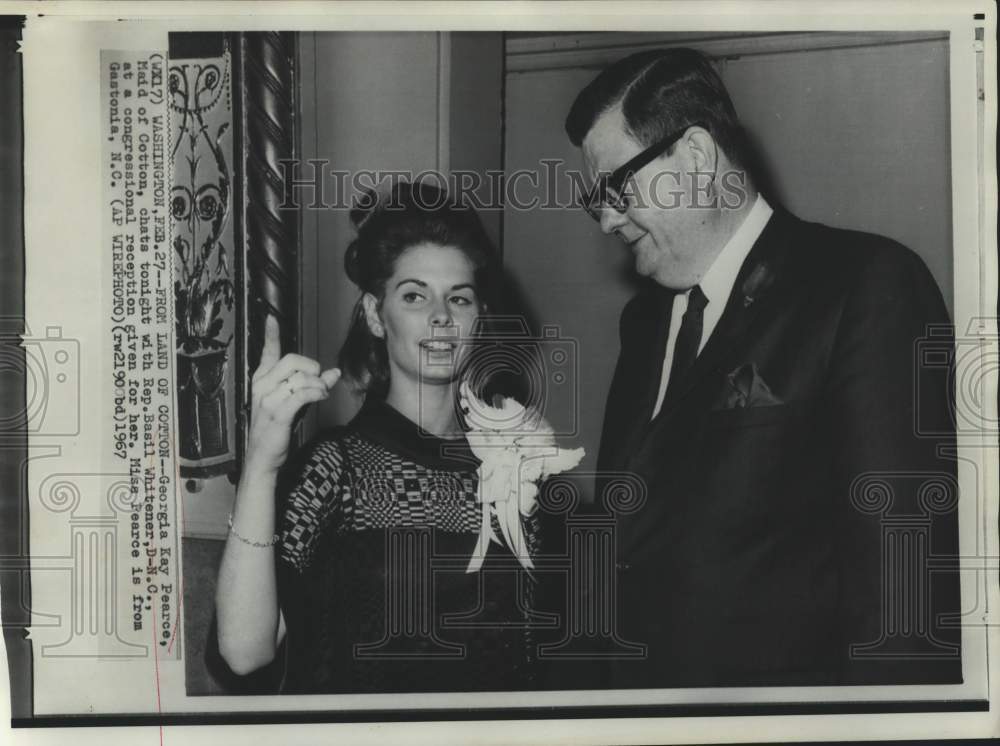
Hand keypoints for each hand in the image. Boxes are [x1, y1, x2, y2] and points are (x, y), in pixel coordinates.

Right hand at [245, 314, 340, 473]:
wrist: (262, 457)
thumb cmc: (276, 428)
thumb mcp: (294, 402)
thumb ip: (312, 385)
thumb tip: (334, 372)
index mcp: (262, 380)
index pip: (268, 352)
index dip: (271, 335)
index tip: (272, 318)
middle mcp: (262, 385)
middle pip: (292, 360)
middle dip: (312, 367)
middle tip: (319, 381)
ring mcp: (268, 399)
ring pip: (300, 377)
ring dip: (318, 384)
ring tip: (322, 393)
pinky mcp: (278, 413)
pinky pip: (302, 393)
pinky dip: (317, 392)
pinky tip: (321, 396)